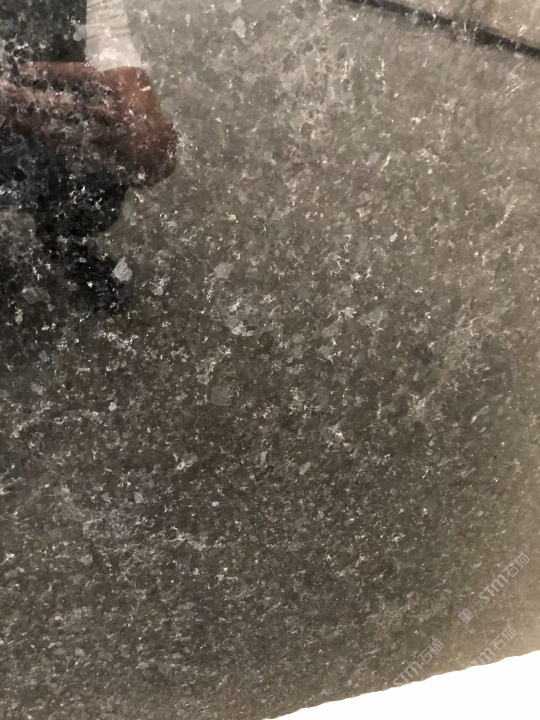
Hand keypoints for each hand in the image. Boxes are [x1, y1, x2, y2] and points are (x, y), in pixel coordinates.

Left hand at [2, 62, 177, 185]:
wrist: (162, 152)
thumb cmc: (145, 111)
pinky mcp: (105, 159)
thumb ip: (109, 75)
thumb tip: (77, 72)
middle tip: (12, 96)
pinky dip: (55, 145)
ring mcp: (108, 139)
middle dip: (39, 101)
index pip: (81, 77)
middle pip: (69, 105)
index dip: (53, 73)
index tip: (25, 71)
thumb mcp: (134, 82)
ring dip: (40, 125)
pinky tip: (37, 139)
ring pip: (69, 130)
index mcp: (119, 90)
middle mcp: (113, 113)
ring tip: (16, 120)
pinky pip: (75, 151)